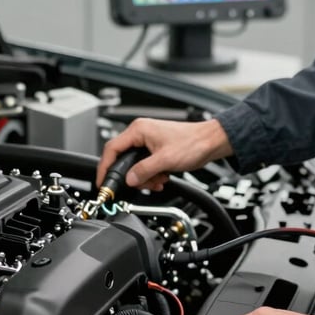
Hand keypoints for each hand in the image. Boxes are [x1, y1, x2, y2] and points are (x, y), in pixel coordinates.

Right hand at [96, 117, 232, 191]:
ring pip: (136, 165)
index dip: (105, 167)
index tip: (103, 182)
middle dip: (133, 176)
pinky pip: (146, 165)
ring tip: (158, 180)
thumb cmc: (193, 143)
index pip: (112, 149)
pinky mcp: (156, 149)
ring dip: (145, 177)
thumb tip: (129, 179)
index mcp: (138, 130)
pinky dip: (152, 175)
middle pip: (124, 160)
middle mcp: (141, 133)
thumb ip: (143, 171)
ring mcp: (148, 141)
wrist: (211, 142)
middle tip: (142, 184)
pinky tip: (162, 177)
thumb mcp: (165, 160)